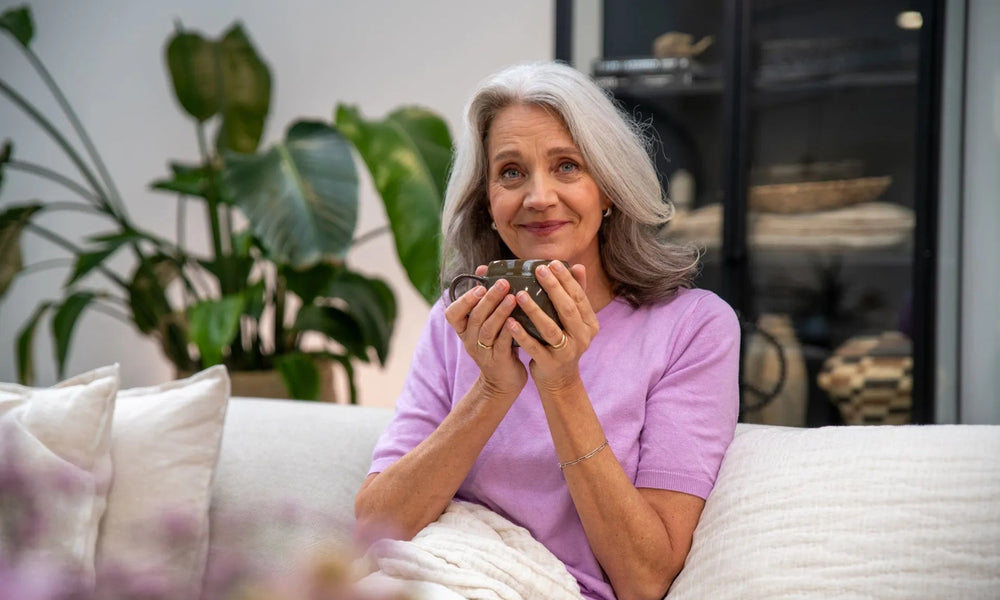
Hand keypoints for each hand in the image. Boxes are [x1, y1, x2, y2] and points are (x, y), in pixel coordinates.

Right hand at [444, 265, 527, 395]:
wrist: (503, 382)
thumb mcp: (487, 322)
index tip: (479, 286)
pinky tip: (518, 320)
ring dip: (500, 312)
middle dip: (489, 299)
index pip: (452, 314)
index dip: (464, 300)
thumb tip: (482, 268)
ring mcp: (484, 352)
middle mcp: (470, 340)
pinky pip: (503, 344)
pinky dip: (509, 331)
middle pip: (475, 317)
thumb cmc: (497, 344)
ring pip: (488, 329)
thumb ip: (484, 299)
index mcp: (464, 330)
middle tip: (503, 283)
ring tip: (513, 298)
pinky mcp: (499, 361)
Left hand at [506, 260, 598, 389]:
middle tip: (538, 270)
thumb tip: (577, 266)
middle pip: (567, 309)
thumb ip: (575, 295)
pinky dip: (522, 334)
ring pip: (550, 328)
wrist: (560, 380)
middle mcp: (582, 337)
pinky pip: (534, 347)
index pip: (579, 297)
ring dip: (534, 310)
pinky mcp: (550, 364)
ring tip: (519, 294)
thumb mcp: (573, 321)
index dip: (566, 279)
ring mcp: (566, 352)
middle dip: (553, 288)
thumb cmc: (563, 342)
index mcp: (589, 324)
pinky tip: (510, 321)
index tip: (552, 263)